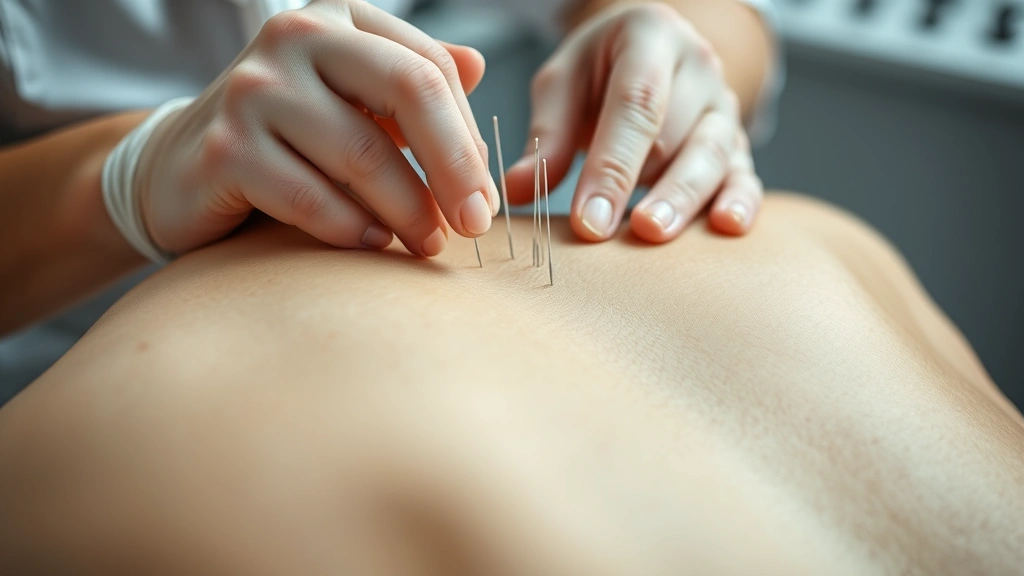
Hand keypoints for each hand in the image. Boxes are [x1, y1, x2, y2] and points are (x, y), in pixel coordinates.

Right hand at [137, 0, 498, 257]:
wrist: (181, 165)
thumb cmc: (289, 137)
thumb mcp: (353, 99)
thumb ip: (411, 82)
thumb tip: (480, 66)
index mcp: (339, 19)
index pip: (430, 68)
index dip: (468, 136)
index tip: (486, 195)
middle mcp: (295, 37)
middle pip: (409, 91)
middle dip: (455, 166)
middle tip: (477, 224)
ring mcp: (254, 91)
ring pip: (363, 154)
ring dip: (408, 211)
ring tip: (427, 244)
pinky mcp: (223, 149)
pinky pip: (310, 198)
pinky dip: (351, 229)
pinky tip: (372, 244)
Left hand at [505, 3, 763, 242]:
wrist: (645, 55)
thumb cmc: (598, 72)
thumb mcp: (562, 84)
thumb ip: (545, 136)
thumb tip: (517, 192)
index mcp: (650, 37)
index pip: (635, 104)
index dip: (612, 166)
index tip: (589, 219)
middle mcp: (697, 67)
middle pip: (677, 133)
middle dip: (649, 187)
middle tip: (627, 232)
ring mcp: (723, 106)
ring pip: (714, 155)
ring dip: (686, 199)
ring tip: (656, 233)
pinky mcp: (739, 142)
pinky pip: (745, 174)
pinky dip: (740, 201)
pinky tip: (726, 227)